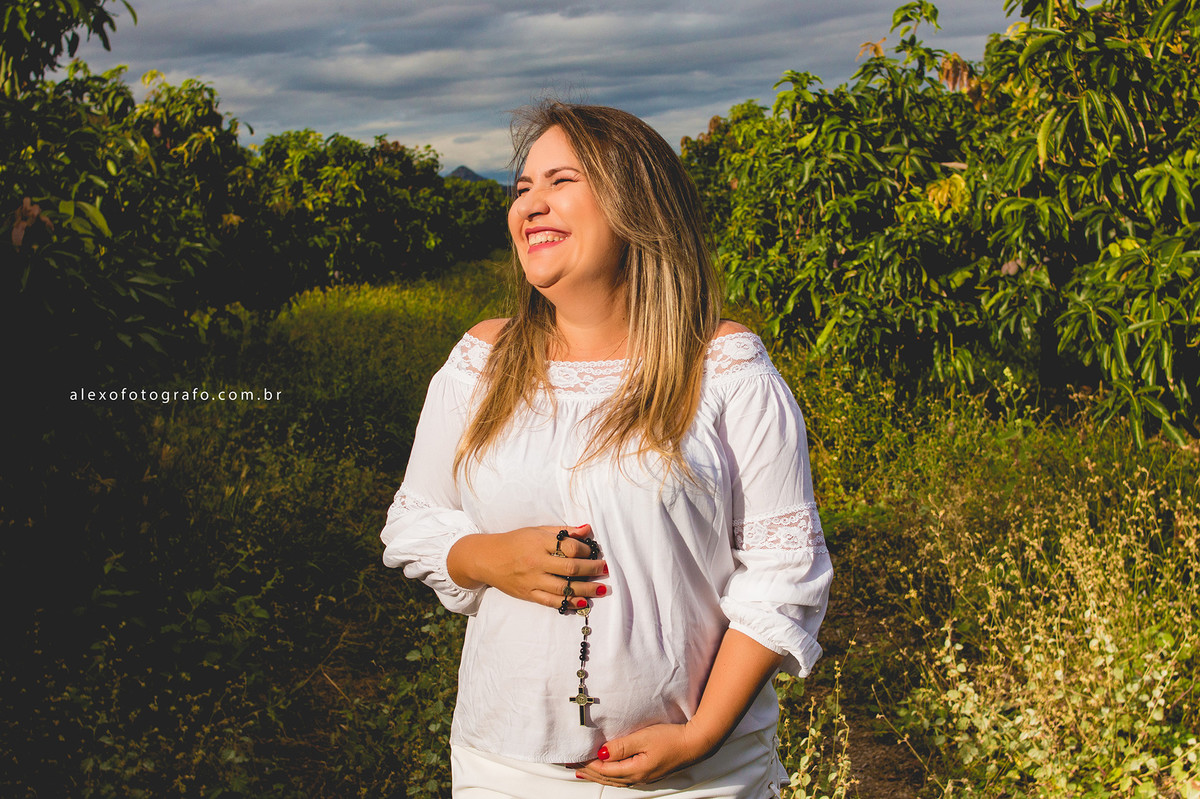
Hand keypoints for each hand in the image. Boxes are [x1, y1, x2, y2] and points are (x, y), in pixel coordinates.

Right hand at [446, 524, 608, 609]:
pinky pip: (552, 602)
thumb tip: (587, 529)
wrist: (486, 558)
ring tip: (602, 588)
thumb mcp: (536, 531)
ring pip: (564, 588)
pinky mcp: (528, 594)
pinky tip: (584, 603)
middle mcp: (536, 563)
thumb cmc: (514, 541)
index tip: (594, 550)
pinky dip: (569, 603)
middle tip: (605, 569)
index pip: (569, 547)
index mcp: (538, 543)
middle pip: (570, 568)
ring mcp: (532, 581)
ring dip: (587, 589)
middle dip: (592, 569)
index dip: (585, 550)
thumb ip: (562, 531)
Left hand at [573, 722, 715, 786]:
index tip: (572, 758)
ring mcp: (644, 777)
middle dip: (588, 772)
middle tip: (571, 766)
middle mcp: (637, 777)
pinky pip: (623, 778)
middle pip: (606, 777)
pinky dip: (610, 775)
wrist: (695, 743)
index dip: (586, 764)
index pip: (603, 769)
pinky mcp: (649, 772)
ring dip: (597, 775)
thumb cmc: (671, 738)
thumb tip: (601, 754)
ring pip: (614, 780)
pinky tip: (609, 773)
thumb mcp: (643, 738)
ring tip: (584, 772)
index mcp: (634, 770)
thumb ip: (621, 747)